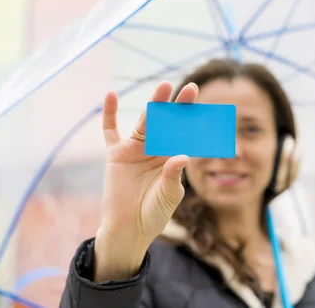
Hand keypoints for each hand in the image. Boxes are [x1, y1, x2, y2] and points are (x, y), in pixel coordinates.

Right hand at [93, 81, 197, 281]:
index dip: (193, 119)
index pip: (184, 133)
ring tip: (163, 87)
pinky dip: (109, 114)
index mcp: (172, 156)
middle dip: (178, 106)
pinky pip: (110, 130)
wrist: (129, 228)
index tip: (205, 109)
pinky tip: (111, 95)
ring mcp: (135, 149)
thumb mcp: (168, 195)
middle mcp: (155, 148)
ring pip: (144, 122)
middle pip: (167, 123)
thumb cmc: (154, 213)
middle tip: (190, 88)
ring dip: (153, 105)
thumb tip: (182, 156)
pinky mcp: (116, 154)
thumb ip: (173, 176)